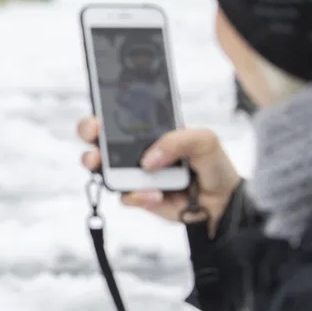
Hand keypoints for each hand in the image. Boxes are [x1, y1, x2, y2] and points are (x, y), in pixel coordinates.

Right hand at [77, 116, 241, 235]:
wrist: (222, 202)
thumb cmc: (212, 165)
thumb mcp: (204, 141)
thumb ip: (178, 140)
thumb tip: (149, 159)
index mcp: (150, 130)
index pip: (121, 114)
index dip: (105, 108)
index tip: (101, 109)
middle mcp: (136, 150)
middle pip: (100, 138)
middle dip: (89, 131)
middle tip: (94, 132)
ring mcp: (134, 174)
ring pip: (102, 168)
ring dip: (98, 165)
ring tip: (102, 165)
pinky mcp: (138, 197)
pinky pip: (126, 196)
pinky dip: (138, 195)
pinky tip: (156, 194)